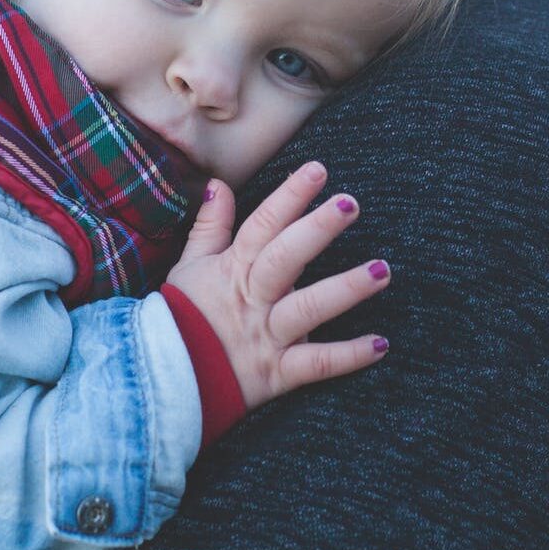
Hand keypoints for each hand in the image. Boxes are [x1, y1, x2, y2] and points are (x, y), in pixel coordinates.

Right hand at [162, 161, 391, 411]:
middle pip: (285, 259)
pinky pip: (316, 364)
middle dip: (317, 230)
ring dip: (346, 289)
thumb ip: (210, 226)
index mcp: (234, 269)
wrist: (166, 379)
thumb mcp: (189, 266)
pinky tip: (380, 344)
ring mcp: (266, 336)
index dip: (289, 197)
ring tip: (381, 270)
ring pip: (308, 309)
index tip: (317, 170)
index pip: (262, 225)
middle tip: (350, 204)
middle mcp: (253, 299)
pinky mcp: (277, 373)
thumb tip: (219, 185)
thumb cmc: (183, 317)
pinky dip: (348, 356)